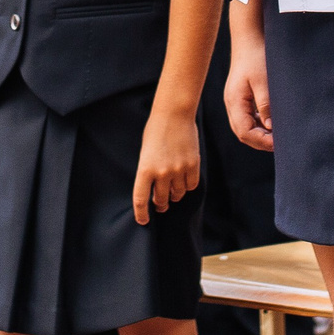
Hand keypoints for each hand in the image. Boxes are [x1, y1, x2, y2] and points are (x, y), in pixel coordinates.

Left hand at [133, 108, 201, 224]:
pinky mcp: (193, 165)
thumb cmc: (155, 131)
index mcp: (144, 169)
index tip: (143, 221)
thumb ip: (148, 172)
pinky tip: (183, 182)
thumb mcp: (145, 153)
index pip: (140, 200)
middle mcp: (161, 172)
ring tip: (172, 191)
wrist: (173, 114)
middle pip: (161, 199)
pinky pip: (191, 185)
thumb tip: (154, 190)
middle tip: (160, 205)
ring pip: (178, 194)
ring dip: (174, 195)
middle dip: (160, 205)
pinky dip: (187, 187)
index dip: (141, 214)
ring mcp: (178, 169)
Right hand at [224, 8, 272, 151]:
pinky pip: (247, 118)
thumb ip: (265, 104)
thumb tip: (270, 126)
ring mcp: (235, 101)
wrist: (249, 38)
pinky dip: (259, 125)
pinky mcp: (240, 97)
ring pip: (245, 127)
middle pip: (243, 133)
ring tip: (278, 136)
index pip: (244, 132)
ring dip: (260, 134)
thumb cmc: (256, 57)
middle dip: (261, 141)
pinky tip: (272, 123)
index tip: (279, 143)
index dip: (261, 141)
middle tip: (281, 143)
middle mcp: (231, 104)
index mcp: (234, 101)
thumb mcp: (263, 80)